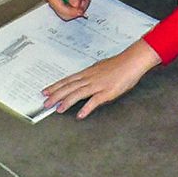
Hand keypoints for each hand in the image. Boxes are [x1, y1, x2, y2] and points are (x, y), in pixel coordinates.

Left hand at [42, 41, 160, 117]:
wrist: (132, 61)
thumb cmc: (118, 64)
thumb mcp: (100, 68)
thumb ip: (91, 75)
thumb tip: (84, 79)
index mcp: (87, 73)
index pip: (67, 80)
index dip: (55, 86)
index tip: (45, 91)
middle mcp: (89, 78)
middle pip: (69, 87)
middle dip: (56, 95)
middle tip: (45, 103)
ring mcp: (98, 85)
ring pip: (78, 93)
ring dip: (67, 102)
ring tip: (58, 110)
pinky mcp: (107, 92)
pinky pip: (95, 101)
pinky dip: (86, 108)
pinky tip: (80, 115)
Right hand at [45, 0, 91, 20]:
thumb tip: (75, 5)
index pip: (61, 11)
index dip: (72, 12)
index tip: (81, 9)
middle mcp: (56, 1)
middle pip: (68, 14)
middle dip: (79, 7)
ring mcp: (63, 2)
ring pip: (75, 11)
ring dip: (83, 2)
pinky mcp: (70, 2)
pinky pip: (79, 7)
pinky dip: (85, 1)